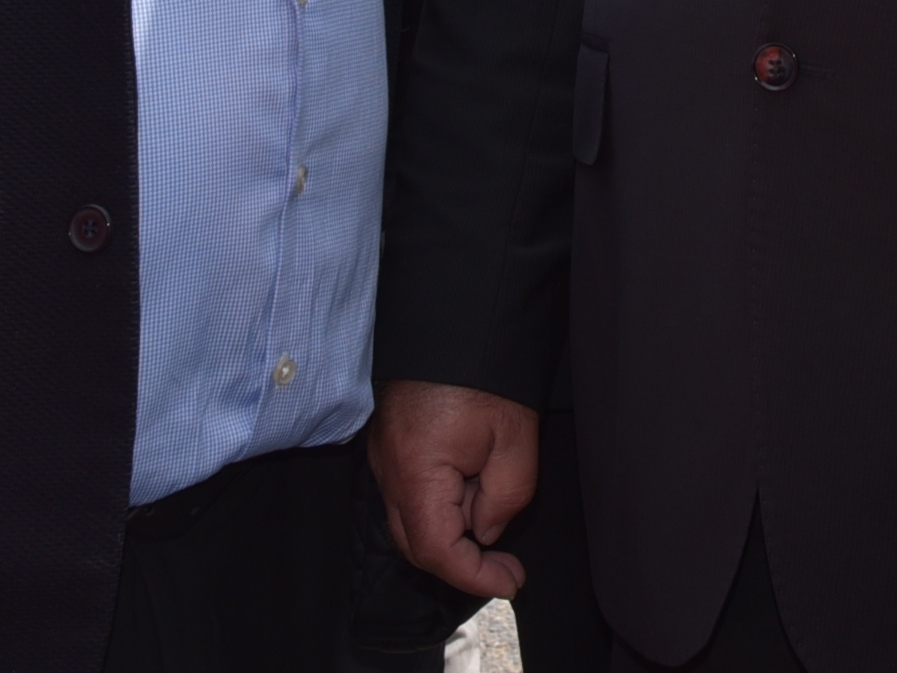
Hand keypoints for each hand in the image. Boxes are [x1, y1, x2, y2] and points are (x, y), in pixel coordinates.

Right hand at [369, 379, 540, 600]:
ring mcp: (383, 455)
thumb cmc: (485, 374)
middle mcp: (387, 469)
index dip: (474, 576)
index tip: (511, 580)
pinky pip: (406, 492)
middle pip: (414, 544)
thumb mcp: (514, 439)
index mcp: (416, 472)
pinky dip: (437, 506)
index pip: (436, 551)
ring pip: (408, 520)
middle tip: (506, 564)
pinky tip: (472, 489)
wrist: (457, 316)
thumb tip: (485, 531)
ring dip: (449, 532)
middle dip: (460, 561)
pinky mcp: (389, 442)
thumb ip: (505, 498)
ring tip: (492, 512)